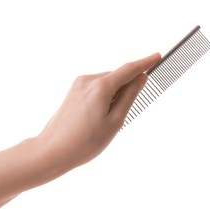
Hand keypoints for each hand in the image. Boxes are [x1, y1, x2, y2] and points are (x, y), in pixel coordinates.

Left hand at [37, 53, 160, 170]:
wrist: (52, 151)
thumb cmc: (85, 142)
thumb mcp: (115, 121)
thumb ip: (129, 96)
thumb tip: (140, 77)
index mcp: (100, 86)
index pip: (129, 69)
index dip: (145, 62)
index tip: (157, 56)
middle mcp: (88, 80)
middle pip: (118, 77)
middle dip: (128, 88)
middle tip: (122, 116)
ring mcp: (78, 84)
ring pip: (107, 83)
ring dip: (115, 95)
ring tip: (105, 122)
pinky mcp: (73, 91)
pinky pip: (97, 88)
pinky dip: (105, 97)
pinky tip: (97, 117)